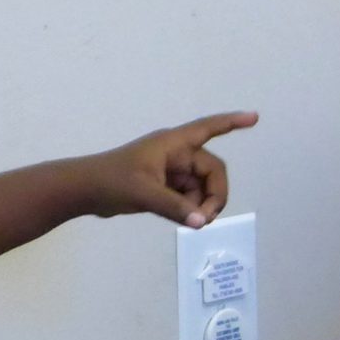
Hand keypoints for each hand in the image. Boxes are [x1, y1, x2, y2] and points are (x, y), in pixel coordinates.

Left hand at [88, 111, 257, 226]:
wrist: (85, 191)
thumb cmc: (111, 181)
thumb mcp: (145, 194)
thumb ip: (175, 208)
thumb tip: (202, 222)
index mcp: (173, 144)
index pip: (208, 128)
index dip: (232, 122)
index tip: (254, 117)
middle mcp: (176, 154)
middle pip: (212, 171)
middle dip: (214, 194)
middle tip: (205, 219)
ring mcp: (171, 170)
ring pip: (201, 187)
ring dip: (201, 204)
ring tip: (189, 221)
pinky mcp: (164, 186)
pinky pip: (189, 196)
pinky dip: (190, 208)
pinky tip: (182, 219)